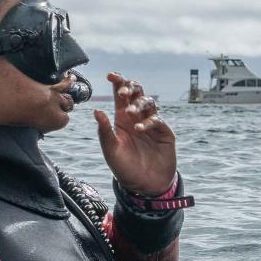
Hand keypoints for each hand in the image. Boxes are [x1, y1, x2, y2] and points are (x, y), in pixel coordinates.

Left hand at [95, 72, 177, 194]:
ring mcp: (151, 123)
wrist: (144, 185)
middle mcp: (137, 117)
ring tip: (131, 114)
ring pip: (148, 102)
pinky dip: (148, 122)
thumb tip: (96, 111)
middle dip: (131, 88)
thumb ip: (104, 131)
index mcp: (121, 117)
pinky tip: (139, 129)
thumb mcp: (110, 149)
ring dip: (139, 104)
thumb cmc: (125, 167)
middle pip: (137, 92)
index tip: (111, 76)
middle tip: (123, 94)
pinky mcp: (164, 132)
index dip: (118, 82)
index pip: (120, 94)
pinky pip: (157, 120)